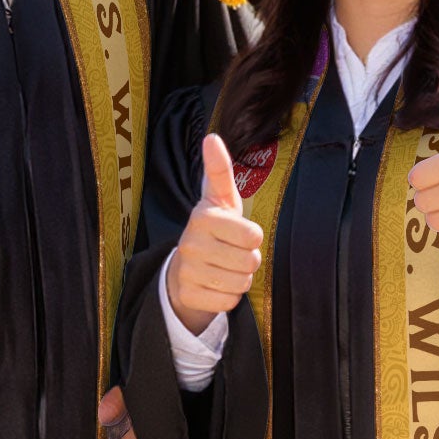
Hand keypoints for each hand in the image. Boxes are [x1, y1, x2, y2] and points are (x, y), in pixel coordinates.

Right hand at [165, 133, 264, 334]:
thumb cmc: (214, 229)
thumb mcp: (220, 199)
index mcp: (203, 217)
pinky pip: (229, 301)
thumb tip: (212, 137)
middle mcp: (191, 243)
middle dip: (248, 260)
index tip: (239, 233)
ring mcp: (187, 271)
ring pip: (241, 283)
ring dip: (239, 278)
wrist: (184, 269)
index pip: (253, 235)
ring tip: (224, 268)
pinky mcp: (188, 295)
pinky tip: (216, 285)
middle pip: (250, 261)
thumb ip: (219, 170)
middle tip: (232, 253)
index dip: (253, 237)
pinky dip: (229, 296)